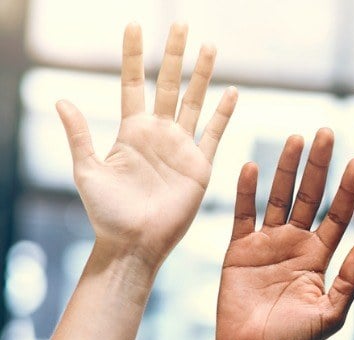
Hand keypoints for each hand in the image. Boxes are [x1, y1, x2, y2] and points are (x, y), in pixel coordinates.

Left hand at [56, 23, 236, 267]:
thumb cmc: (106, 213)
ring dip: (202, 75)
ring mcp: (181, 147)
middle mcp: (158, 134)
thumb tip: (61, 100)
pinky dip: (224, 113)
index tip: (134, 26)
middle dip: (174, 54)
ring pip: (193, 101)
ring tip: (209, 47)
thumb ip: (80, 135)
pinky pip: (214, 133)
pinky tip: (232, 92)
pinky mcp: (199, 165)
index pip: (134, 83)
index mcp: (130, 131)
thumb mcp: (86, 171)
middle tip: (180, 24)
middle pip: (168, 84)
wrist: (134, 243)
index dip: (134, 55)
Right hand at [215, 128, 353, 339]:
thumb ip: (350, 281)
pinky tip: (252, 166)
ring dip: (286, 168)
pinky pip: (242, 214)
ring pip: (278, 196)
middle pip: (310, 195)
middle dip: (319, 165)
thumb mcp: (331, 315)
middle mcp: (296, 243)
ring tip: (296, 138)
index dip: (348, 188)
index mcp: (320, 256)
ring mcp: (267, 243)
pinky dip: (246, 191)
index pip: (338, 214)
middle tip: (327, 132)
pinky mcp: (239, 249)